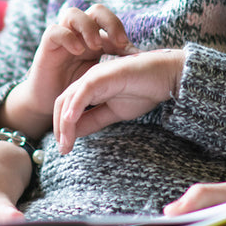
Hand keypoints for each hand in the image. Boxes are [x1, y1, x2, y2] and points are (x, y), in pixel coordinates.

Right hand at [1, 4, 134, 135]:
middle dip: (109, 22)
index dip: (122, 32)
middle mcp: (79, 33)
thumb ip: (116, 64)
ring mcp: (62, 37)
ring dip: (87, 27)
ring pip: (73, 14)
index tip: (133, 53)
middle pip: (95, 11)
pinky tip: (78, 51)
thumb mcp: (101, 76)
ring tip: (96, 46)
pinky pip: (54, 31)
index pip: (110, 21)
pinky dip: (67, 37)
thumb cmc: (79, 90)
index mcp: (95, 37)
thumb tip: (141, 57)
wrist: (52, 105)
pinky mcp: (46, 46)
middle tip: (119, 41)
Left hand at [51, 48, 183, 152]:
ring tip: (66, 144)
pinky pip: (82, 93)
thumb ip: (95, 120)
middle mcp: (88, 80)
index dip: (63, 127)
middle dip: (59, 128)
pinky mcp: (102, 75)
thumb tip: (75, 133)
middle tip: (64, 149)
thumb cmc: (144, 90)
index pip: (67, 107)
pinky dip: (74, 108)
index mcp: (90, 87)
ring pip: (68, 100)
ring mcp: (94, 76)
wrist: (166, 75)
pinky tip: (70, 123)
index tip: (65, 147)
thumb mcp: (114, 112)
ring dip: (64, 124)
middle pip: (62, 103)